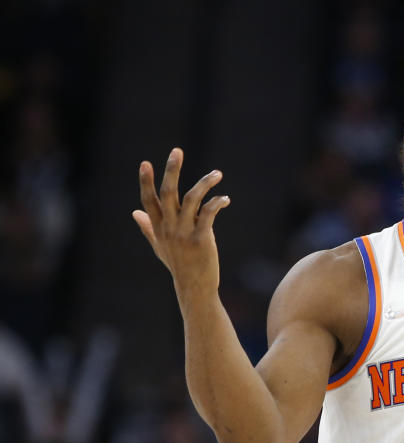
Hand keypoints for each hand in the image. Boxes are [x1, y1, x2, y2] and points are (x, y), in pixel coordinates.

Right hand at [132, 148, 230, 295]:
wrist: (194, 287)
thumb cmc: (178, 265)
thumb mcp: (159, 246)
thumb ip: (148, 227)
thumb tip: (134, 212)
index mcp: (159, 227)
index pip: (148, 200)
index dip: (145, 182)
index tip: (144, 163)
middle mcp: (169, 227)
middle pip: (168, 193)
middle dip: (171, 170)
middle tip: (177, 151)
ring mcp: (184, 233)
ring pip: (191, 199)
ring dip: (205, 184)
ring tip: (217, 174)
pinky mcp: (201, 239)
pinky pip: (209, 214)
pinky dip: (217, 203)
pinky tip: (225, 199)